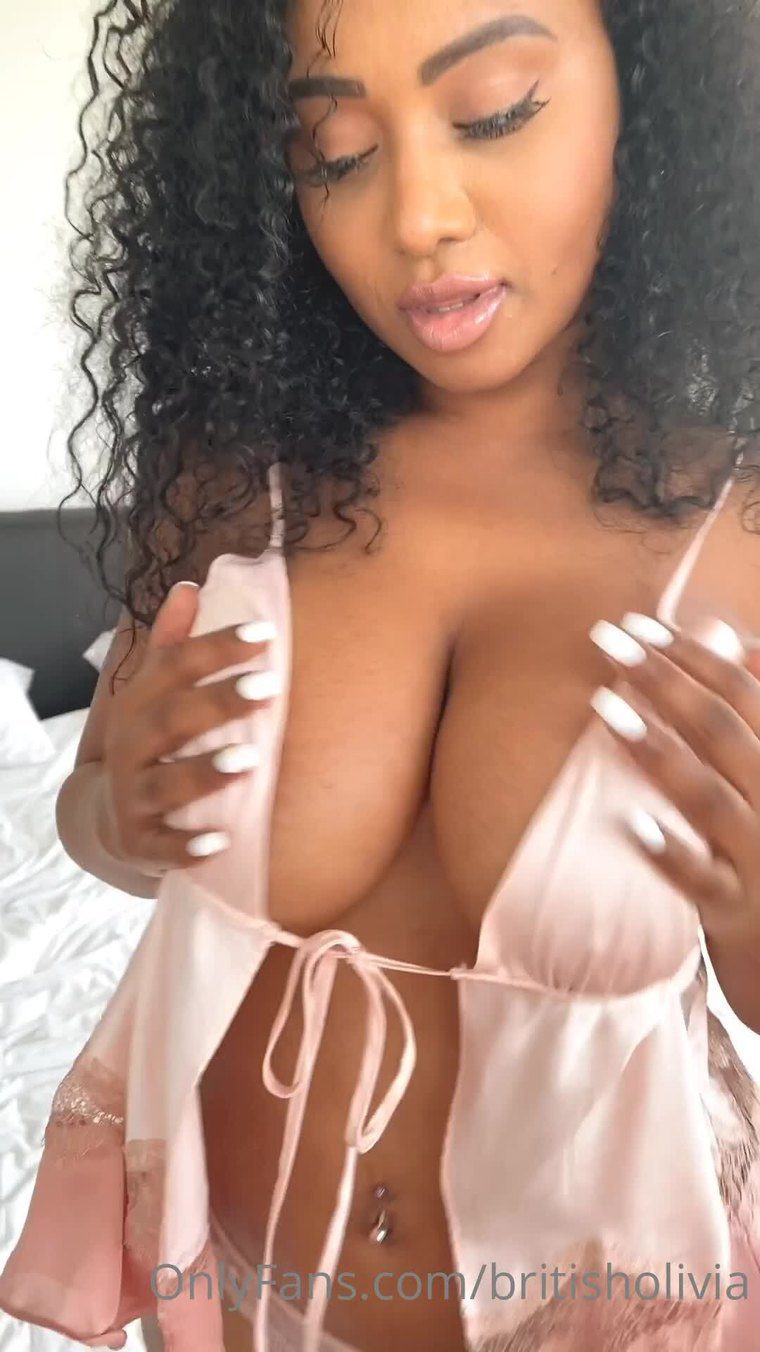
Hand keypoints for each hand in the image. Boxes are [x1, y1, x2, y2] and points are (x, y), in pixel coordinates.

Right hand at [99, 581, 278, 875]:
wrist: (109, 816)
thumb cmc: (150, 742)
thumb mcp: (153, 692)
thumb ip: (173, 643)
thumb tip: (190, 585)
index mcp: (140, 702)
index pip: (174, 665)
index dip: (217, 647)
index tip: (265, 634)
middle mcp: (130, 746)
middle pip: (172, 720)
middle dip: (219, 703)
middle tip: (270, 687)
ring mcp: (133, 797)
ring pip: (166, 784)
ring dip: (205, 771)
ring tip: (250, 759)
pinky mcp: (140, 843)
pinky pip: (162, 848)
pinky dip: (188, 846)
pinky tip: (221, 842)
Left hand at [588, 611, 759, 946]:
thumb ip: (753, 713)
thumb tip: (734, 638)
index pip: (745, 693)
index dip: (694, 654)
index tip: (639, 624)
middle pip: (722, 730)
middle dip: (664, 678)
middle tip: (605, 639)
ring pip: (710, 798)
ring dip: (657, 749)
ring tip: (603, 705)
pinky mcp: (737, 912)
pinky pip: (703, 882)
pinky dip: (671, 853)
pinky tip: (632, 824)